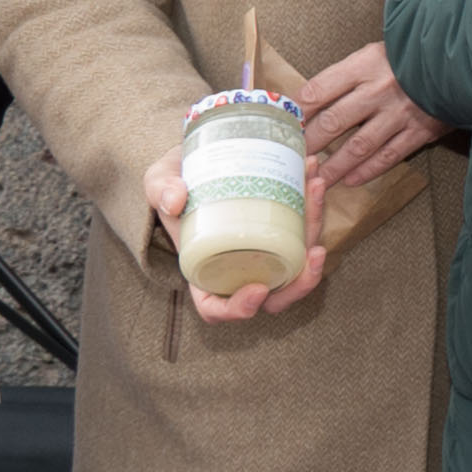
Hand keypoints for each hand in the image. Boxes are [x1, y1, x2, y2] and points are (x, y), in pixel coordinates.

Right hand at [144, 151, 329, 318]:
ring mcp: (265, 252)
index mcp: (204, 274)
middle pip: (276, 294)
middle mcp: (239, 270)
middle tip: (315, 251)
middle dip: (302, 280)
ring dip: (313, 226)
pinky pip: (303, 228)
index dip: (240, 308)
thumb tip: (175, 201)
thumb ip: (160, 191)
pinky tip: (312, 175)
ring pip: (298, 259)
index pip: (218, 309)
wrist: (192, 162)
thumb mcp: (157, 183)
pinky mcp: (282, 230)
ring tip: (315, 188)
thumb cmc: (172, 184)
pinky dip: (312, 205)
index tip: (259, 289)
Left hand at [296, 39, 444, 193]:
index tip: (285, 121)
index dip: (299, 108)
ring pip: (359, 146)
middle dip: (309, 141)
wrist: (466, 60)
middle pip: (334, 121)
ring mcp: (400, 113)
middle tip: (292, 156)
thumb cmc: (416, 55)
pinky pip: (388, 156)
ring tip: (316, 177)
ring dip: (334, 165)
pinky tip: (351, 180)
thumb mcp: (380, 51)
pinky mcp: (420, 131)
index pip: (321, 88)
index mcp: (367, 64)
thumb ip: (351, 73)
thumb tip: (314, 98)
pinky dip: (367, 171)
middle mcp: (380, 90)